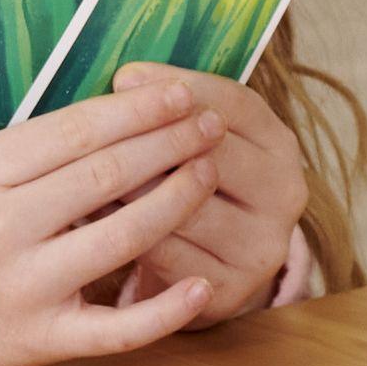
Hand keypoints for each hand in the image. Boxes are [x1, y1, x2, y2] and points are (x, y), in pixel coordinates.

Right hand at [0, 29, 224, 365]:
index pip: (69, 133)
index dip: (132, 111)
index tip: (179, 91)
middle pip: (102, 177)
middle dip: (166, 144)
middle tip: (212, 121)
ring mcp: (22, 289)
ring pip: (119, 239)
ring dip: (176, 201)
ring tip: (213, 169)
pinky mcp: (41, 340)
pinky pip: (113, 329)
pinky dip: (161, 310)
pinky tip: (202, 283)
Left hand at [103, 64, 306, 312]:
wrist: (205, 267)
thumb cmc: (187, 185)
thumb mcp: (196, 141)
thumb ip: (172, 109)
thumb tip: (129, 81)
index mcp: (280, 146)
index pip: (235, 104)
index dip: (181, 87)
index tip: (124, 77)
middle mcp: (284, 194)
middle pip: (213, 153)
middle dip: (150, 140)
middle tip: (93, 131)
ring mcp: (261, 246)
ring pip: (186, 206)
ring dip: (129, 188)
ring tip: (81, 173)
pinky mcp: (230, 289)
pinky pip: (167, 253)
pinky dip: (124, 231)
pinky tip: (90, 217)